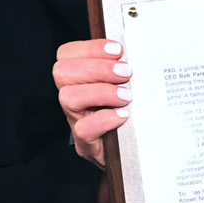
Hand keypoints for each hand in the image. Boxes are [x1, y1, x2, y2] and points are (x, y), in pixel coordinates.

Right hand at [53, 36, 130, 167]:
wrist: (135, 154)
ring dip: (100, 92)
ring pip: (68, 98)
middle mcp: (73, 98)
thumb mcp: (127, 86)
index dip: (90, 48)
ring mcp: (76, 121)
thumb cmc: (131, 115)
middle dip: (97, 68)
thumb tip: (140, 49)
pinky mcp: (86, 145)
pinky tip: (123, 116)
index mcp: (80, 79)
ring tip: (126, 96)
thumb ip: (125, 69)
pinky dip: (104, 119)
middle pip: (63, 72)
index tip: (118, 49)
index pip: (67, 54)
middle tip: (126, 72)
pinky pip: (83, 129)